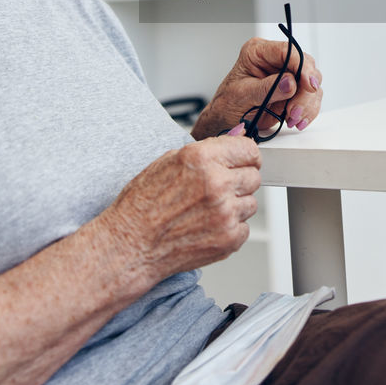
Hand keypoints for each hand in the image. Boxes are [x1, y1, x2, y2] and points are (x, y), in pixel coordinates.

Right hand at [103, 137, 260, 284]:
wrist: (131, 245)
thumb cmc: (142, 205)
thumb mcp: (169, 162)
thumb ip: (208, 150)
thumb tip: (235, 139)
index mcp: (202, 159)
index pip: (249, 150)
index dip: (246, 156)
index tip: (244, 161)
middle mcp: (217, 184)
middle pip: (254, 176)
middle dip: (239, 181)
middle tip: (218, 189)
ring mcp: (225, 214)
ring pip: (251, 203)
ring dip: (235, 205)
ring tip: (207, 210)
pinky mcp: (229, 239)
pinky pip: (245, 228)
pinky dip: (230, 228)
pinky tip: (206, 226)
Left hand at [192, 37, 322, 139]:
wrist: (226, 121)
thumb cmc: (228, 104)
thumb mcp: (243, 95)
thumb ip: (267, 88)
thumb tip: (291, 82)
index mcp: (258, 52)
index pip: (288, 51)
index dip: (302, 67)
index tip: (308, 85)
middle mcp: (275, 60)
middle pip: (305, 67)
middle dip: (305, 92)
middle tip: (294, 110)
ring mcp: (286, 75)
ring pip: (312, 83)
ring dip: (306, 104)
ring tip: (291, 118)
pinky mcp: (294, 91)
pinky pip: (311, 98)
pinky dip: (307, 111)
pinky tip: (296, 120)